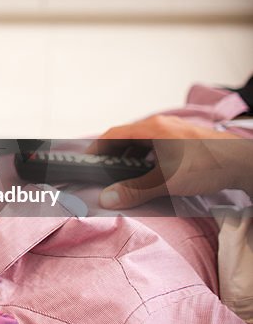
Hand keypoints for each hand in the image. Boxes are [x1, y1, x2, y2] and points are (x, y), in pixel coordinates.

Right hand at [87, 114, 252, 208]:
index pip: (114, 134)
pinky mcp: (185, 138)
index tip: (86, 161)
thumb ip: (135, 190)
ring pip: (143, 140)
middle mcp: (161, 124)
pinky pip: (157, 144)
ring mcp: (174, 130)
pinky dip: (147, 156)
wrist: (242, 162)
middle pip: (128, 136)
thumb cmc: (207, 166)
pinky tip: (152, 172)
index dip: (97, 147)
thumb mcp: (166, 181)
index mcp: (152, 128)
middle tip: (105, 172)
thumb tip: (107, 198)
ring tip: (126, 175)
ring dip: (132, 156)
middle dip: (114, 154)